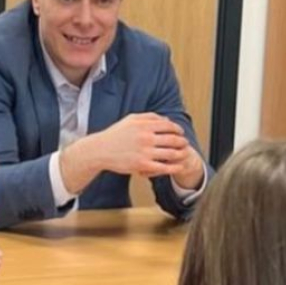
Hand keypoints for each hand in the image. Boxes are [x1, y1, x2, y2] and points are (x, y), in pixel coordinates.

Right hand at [60, 113, 199, 193]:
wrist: (100, 150)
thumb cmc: (115, 135)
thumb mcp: (131, 120)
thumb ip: (149, 117)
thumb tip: (166, 119)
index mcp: (144, 125)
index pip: (169, 126)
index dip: (178, 129)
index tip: (181, 133)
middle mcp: (146, 138)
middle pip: (173, 139)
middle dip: (182, 142)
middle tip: (185, 144)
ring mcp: (145, 152)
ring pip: (171, 153)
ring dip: (181, 154)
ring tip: (184, 154)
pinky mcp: (142, 165)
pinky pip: (163, 167)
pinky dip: (174, 167)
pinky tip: (179, 167)